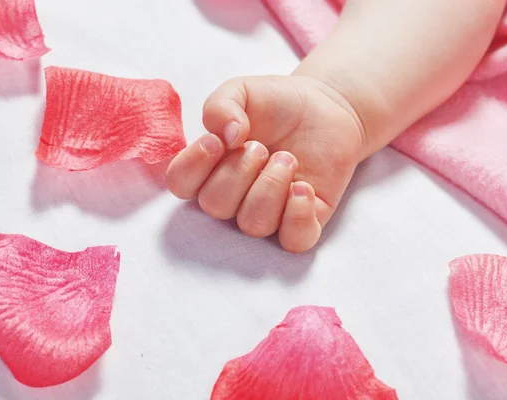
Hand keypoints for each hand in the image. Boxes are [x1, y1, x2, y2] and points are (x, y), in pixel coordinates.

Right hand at [166, 75, 363, 252]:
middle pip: (215, 206)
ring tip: (287, 158)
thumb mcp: (241, 91)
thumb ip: (221, 106)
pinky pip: (294, 241)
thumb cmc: (276, 103)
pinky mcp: (304, 220)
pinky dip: (298, 217)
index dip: (193, 167)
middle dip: (238, 172)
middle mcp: (234, 197)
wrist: (325, 106)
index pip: (181, 184)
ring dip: (270, 187)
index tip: (218, 141)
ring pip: (252, 224)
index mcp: (210, 167)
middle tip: (261, 146)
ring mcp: (268, 212)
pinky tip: (304, 187)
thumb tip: (226, 136)